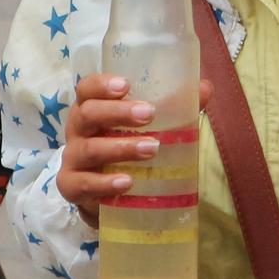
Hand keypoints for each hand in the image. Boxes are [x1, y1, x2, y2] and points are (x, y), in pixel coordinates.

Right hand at [56, 72, 213, 227]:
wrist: (108, 194)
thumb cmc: (127, 147)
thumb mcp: (149, 126)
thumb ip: (175, 107)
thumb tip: (205, 88)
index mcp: (92, 108)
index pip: (86, 88)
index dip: (101, 84)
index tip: (125, 85)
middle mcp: (78, 131)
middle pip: (87, 114)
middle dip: (117, 112)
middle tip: (149, 114)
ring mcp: (72, 159)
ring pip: (89, 149)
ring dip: (120, 148)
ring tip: (151, 148)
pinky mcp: (72, 187)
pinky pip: (83, 184)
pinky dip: (105, 183)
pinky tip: (127, 182)